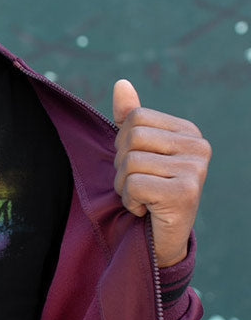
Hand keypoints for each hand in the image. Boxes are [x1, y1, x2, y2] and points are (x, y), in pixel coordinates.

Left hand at [112, 79, 210, 266]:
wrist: (160, 236)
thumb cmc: (146, 188)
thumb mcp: (135, 149)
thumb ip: (129, 117)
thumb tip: (121, 83)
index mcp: (187, 131)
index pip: (134, 118)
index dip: (122, 143)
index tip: (138, 163)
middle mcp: (198, 146)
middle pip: (131, 137)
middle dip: (121, 165)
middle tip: (137, 183)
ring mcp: (196, 169)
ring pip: (130, 162)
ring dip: (124, 186)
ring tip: (142, 197)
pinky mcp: (185, 193)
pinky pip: (134, 185)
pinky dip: (130, 200)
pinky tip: (146, 209)